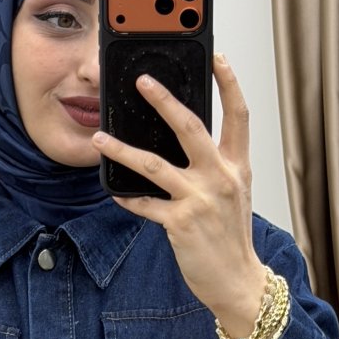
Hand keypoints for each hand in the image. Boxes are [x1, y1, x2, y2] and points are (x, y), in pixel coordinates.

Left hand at [91, 54, 267, 336]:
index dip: (229, 83)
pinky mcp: (180, 223)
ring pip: (154, 164)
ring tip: (100, 137)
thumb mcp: (233, 195)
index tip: (217, 57)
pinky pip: (145, 204)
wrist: (238, 282)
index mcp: (237, 166)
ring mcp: (199, 199)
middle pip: (190, 126)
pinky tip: (115, 193)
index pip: (238, 115)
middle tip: (142, 80)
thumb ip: (216, 167)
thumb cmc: (232, 238)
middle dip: (163, 99)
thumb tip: (184, 144)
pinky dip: (128, 198)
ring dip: (122, 149)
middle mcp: (220, 177)